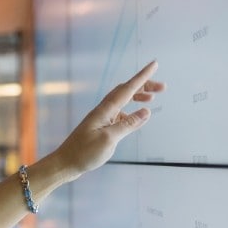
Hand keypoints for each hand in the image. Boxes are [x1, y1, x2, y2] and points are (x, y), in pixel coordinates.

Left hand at [54, 60, 164, 177]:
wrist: (65, 163)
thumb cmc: (84, 153)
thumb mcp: (109, 139)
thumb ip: (128, 124)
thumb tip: (146, 111)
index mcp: (105, 111)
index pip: (127, 89)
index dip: (142, 76)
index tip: (154, 64)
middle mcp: (103, 111)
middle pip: (125, 91)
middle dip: (144, 85)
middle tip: (162, 87)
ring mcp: (101, 118)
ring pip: (122, 101)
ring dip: (137, 97)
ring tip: (152, 98)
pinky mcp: (100, 127)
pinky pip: (118, 113)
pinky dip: (130, 111)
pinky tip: (137, 117)